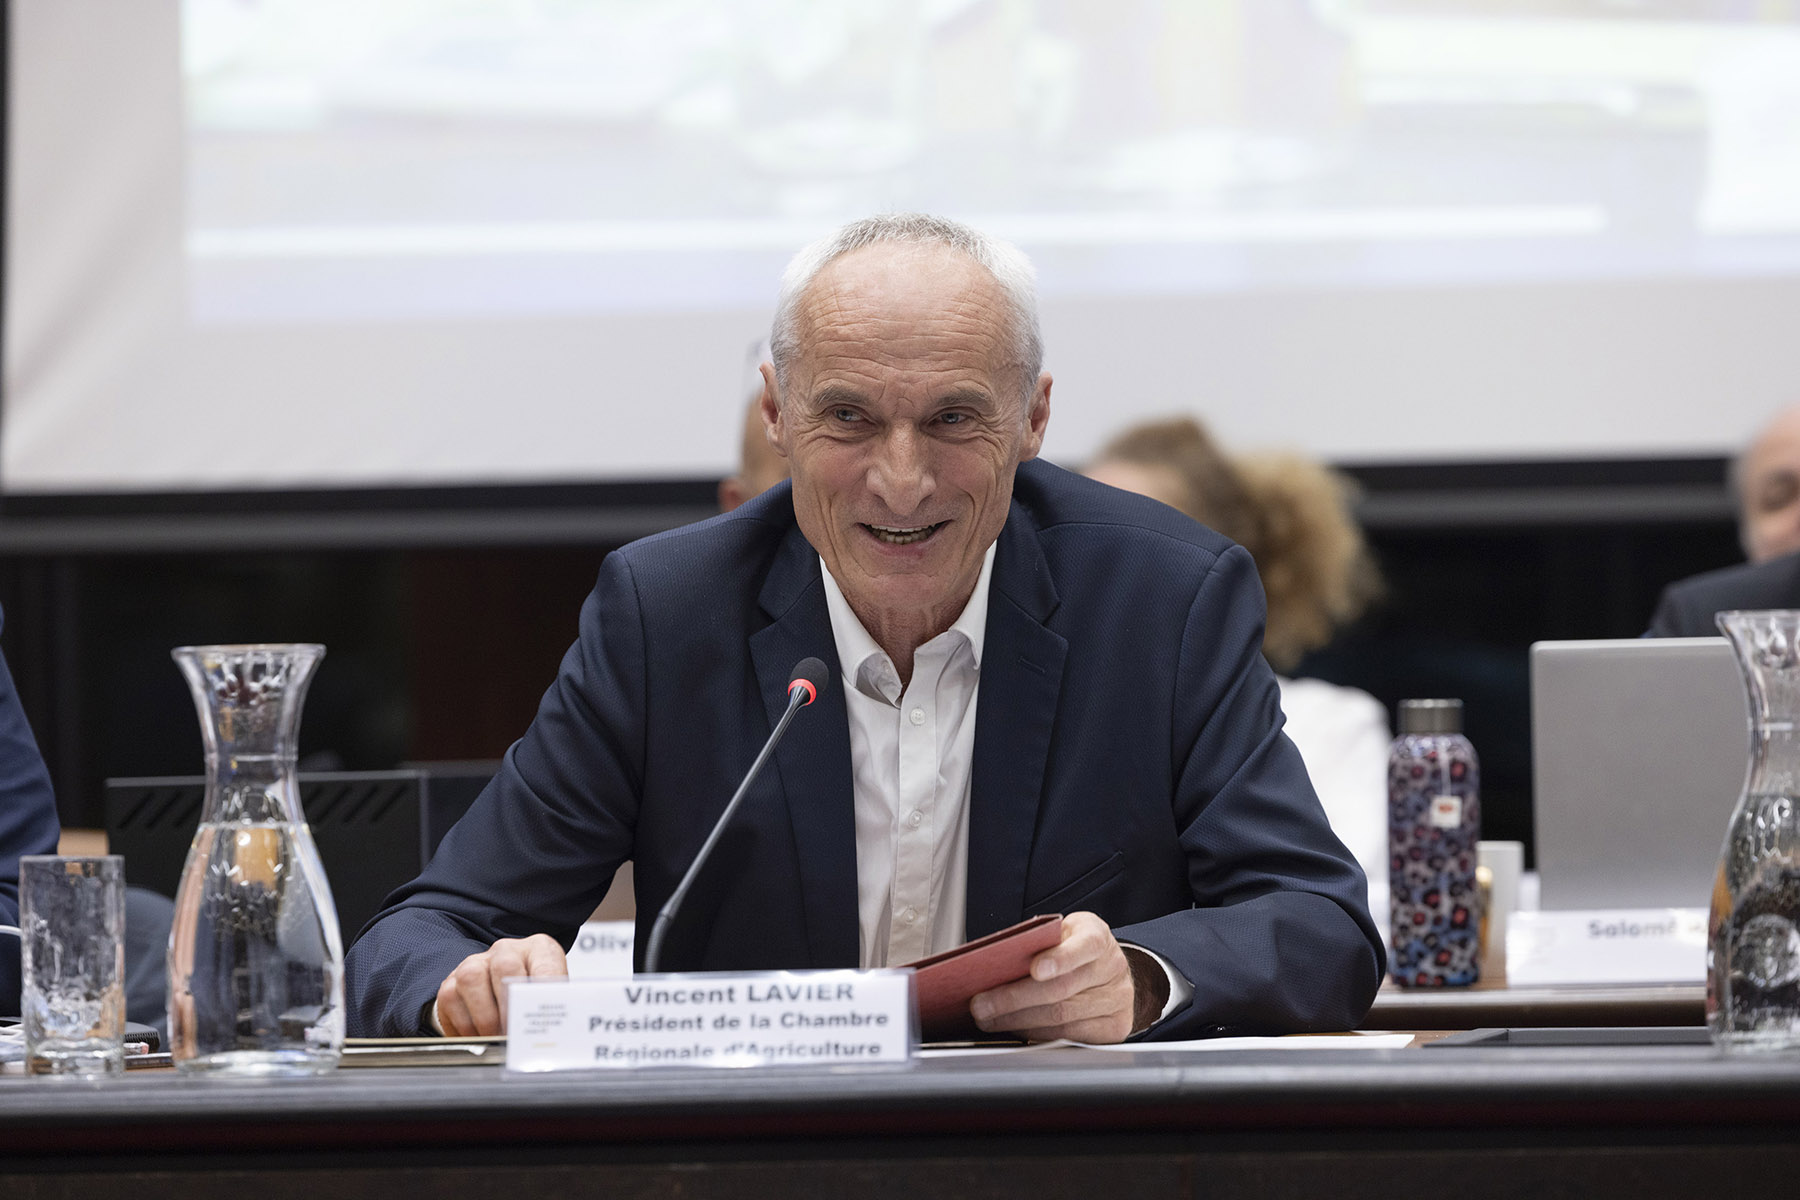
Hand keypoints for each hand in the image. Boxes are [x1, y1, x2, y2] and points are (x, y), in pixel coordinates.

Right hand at [435, 934, 567, 1035]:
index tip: (544, 1021)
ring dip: (484, 1018)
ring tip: (495, 1040)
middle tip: (514, 1035)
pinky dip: (463, 1025)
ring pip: (471, 979)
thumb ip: (551, 1012)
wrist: (503, 991)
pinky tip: (477, 1038)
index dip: (544, 996)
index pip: (546, 967)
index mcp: (539, 950)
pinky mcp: (452, 980)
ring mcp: (476, 962)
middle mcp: (506, 950)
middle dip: (509, 1007)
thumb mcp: (549, 1000)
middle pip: (505, 966)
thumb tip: (555, 1038)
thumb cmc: (530, 997)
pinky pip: (450, 999)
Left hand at [968, 912, 1136, 1043]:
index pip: (1085, 945)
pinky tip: (1015, 1029)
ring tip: (988, 1020)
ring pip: (1062, 1019)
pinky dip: (1037, 1034)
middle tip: (981, 1005)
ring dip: (1018, 1021)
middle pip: (1061, 990)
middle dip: (1014, 999)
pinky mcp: (1116, 1028)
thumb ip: (1036, 944)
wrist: (1108, 970)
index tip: (1035, 969)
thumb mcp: (1060, 934)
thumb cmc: (1073, 948)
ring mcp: (1118, 1000)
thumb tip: (992, 963)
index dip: (1060, 958)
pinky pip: (1070, 1037)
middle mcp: (1112, 968)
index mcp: (1097, 936)